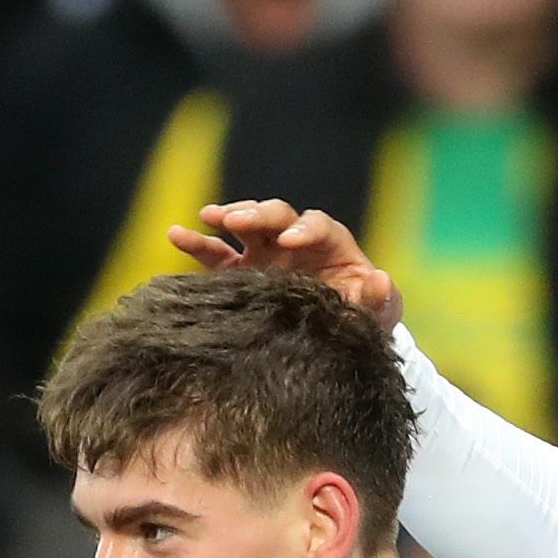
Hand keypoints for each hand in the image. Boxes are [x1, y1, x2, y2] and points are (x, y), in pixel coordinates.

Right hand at [168, 197, 403, 332]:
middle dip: (258, 215)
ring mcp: (266, 254)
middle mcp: (296, 241)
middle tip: (238, 221)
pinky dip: (198, 243)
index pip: (317, 225)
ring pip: (246, 225)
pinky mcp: (242, 272)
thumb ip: (379, 300)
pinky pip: (217, 254)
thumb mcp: (376, 316)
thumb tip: (382, 280)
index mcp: (331, 246)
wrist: (338, 342)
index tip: (291, 241)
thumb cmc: (362, 323)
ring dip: (228, 216)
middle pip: (277, 215)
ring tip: (208, 216)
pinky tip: (175, 234)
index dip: (305, 229)